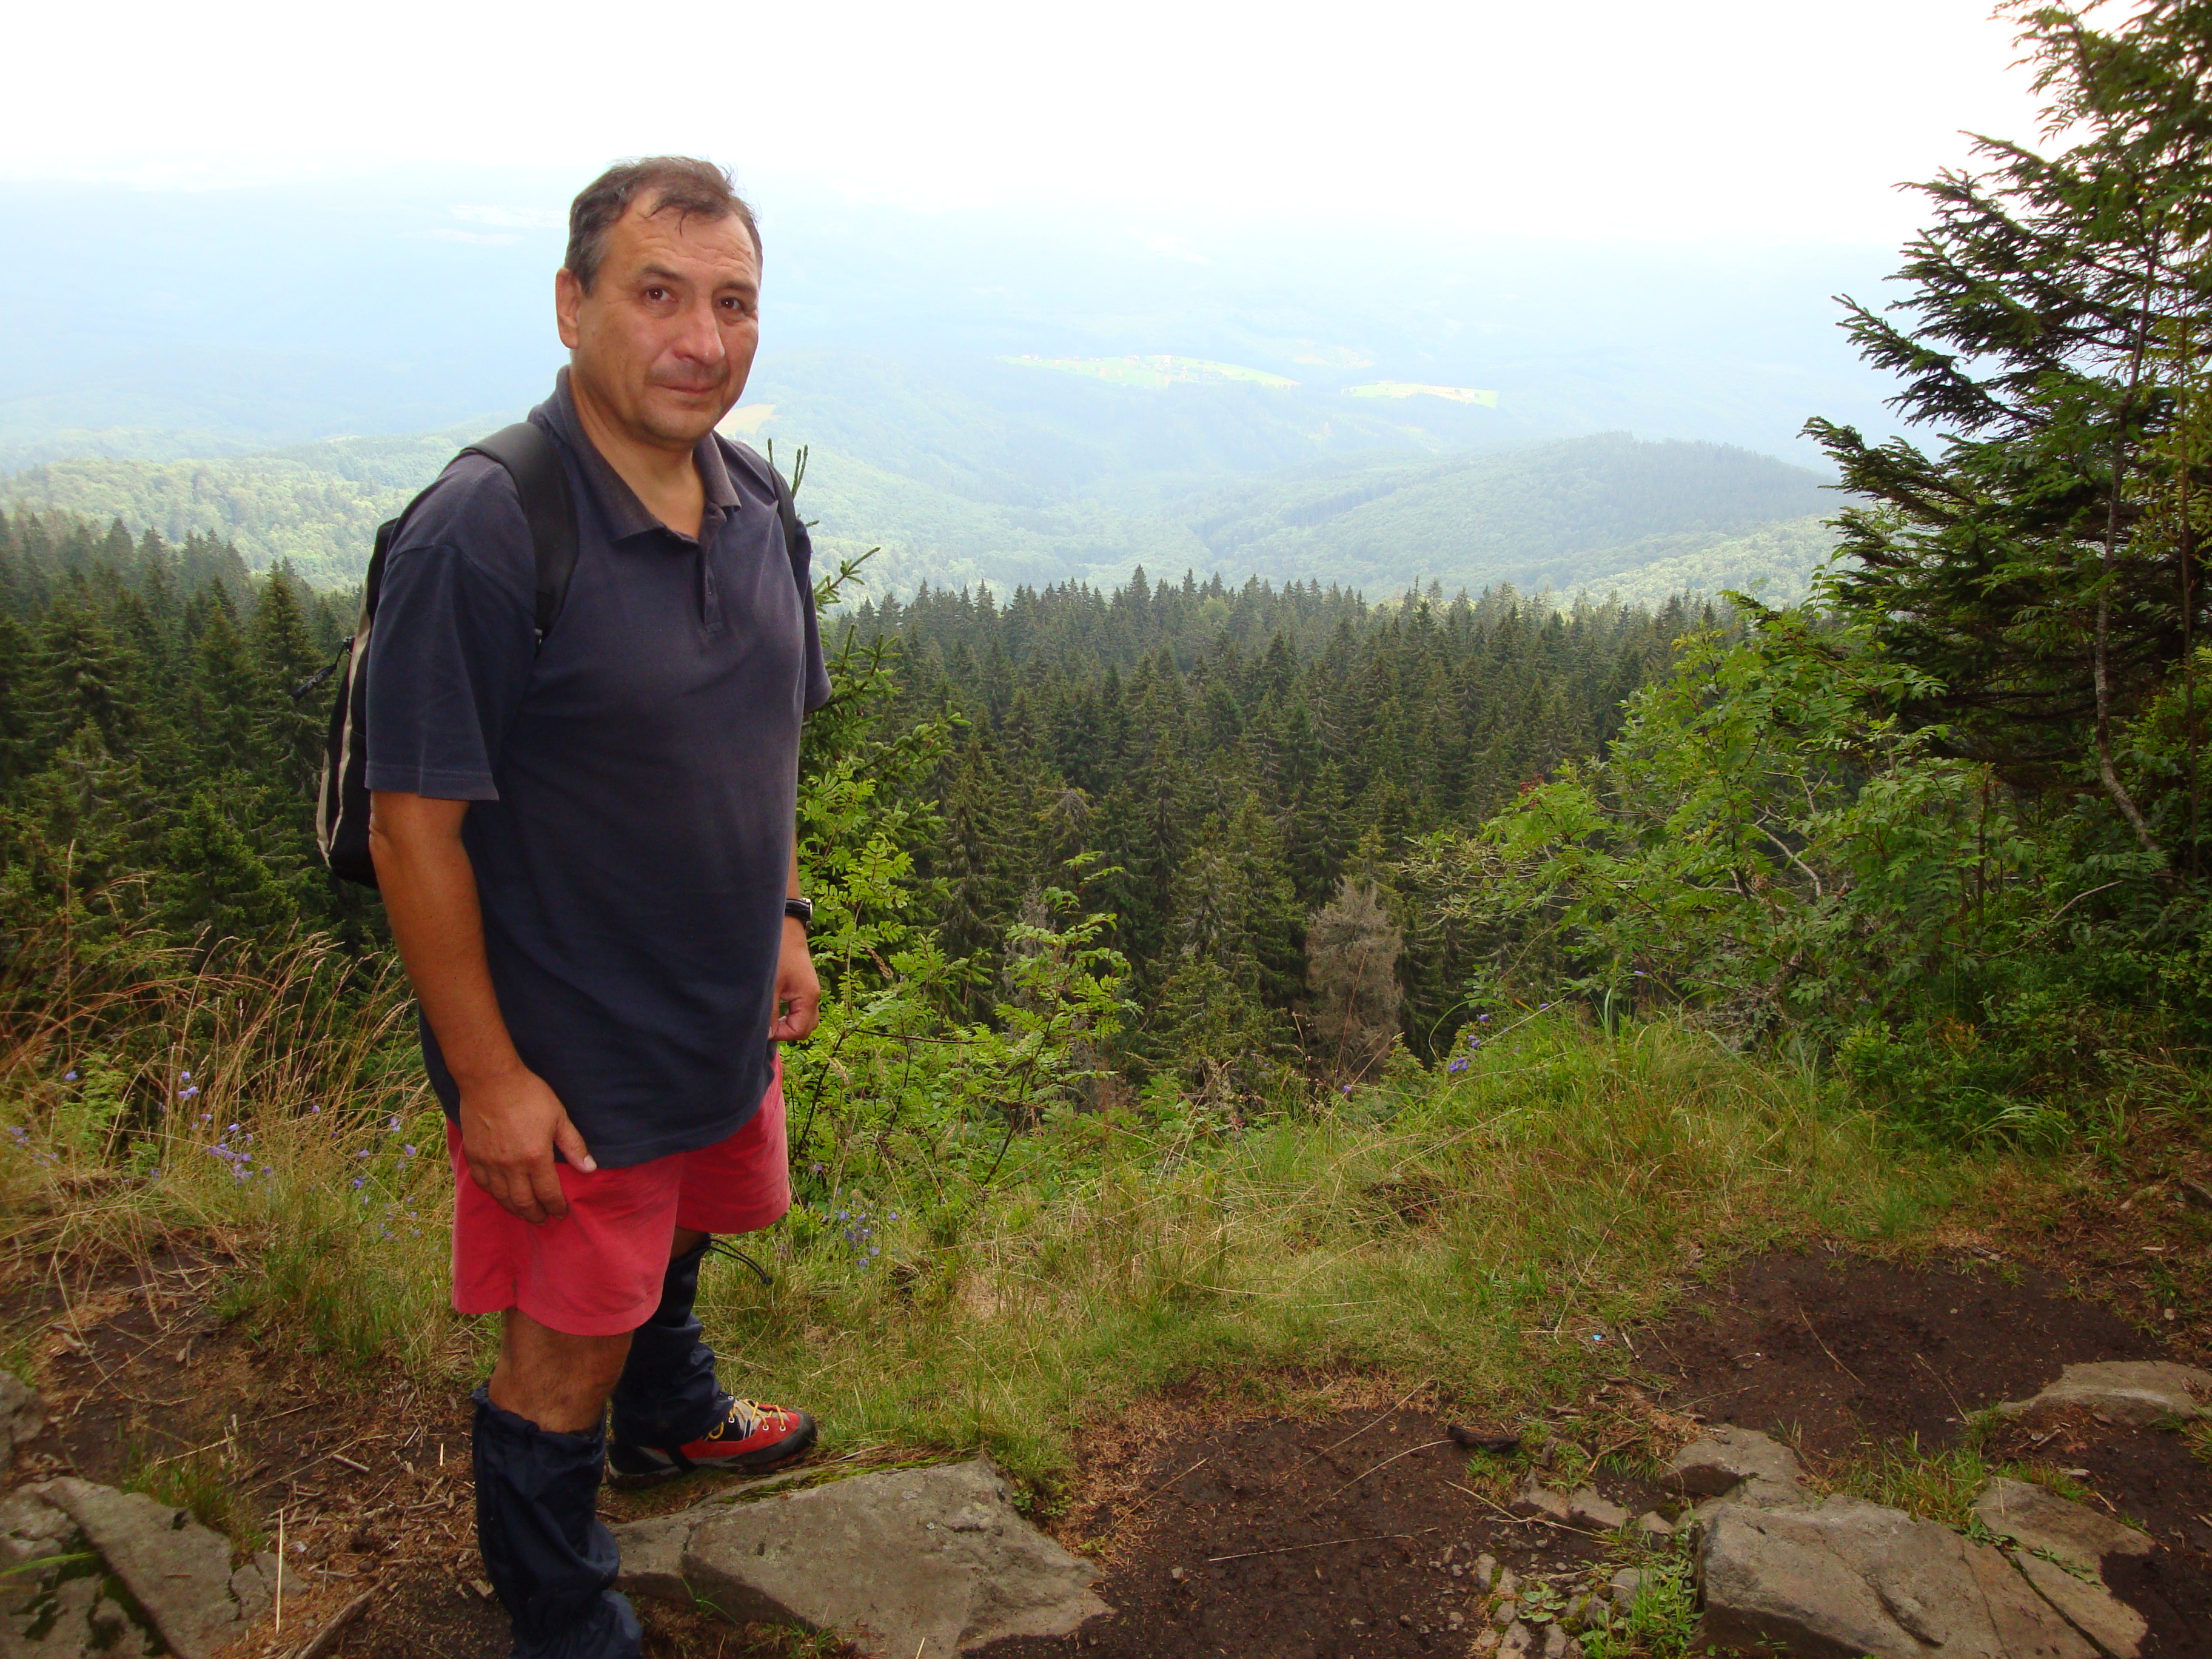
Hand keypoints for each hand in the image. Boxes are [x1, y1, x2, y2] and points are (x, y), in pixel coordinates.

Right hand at [458, 1064, 595, 1224]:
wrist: (489, 1080)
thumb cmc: (528, 1094)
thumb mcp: (559, 1117)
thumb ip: (573, 1145)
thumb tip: (589, 1169)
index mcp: (535, 1158)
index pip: (548, 1193)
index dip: (556, 1206)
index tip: (561, 1213)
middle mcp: (511, 1166)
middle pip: (524, 1202)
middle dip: (535, 1214)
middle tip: (542, 1220)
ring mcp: (489, 1163)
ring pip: (502, 1197)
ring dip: (515, 1209)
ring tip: (524, 1213)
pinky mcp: (473, 1156)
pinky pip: (482, 1184)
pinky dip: (494, 1194)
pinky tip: (500, 1195)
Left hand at [771, 916, 820, 1041]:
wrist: (784, 927)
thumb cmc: (777, 953)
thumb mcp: (770, 985)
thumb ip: (769, 1012)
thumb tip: (768, 1034)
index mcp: (808, 997)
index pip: (799, 1030)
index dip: (781, 1034)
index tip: (764, 1027)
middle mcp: (813, 995)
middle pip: (806, 1027)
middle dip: (788, 1031)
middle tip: (768, 1025)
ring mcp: (809, 990)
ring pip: (804, 1018)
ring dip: (789, 1022)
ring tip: (770, 1018)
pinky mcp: (802, 985)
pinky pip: (801, 1007)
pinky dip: (790, 1013)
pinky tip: (774, 1007)